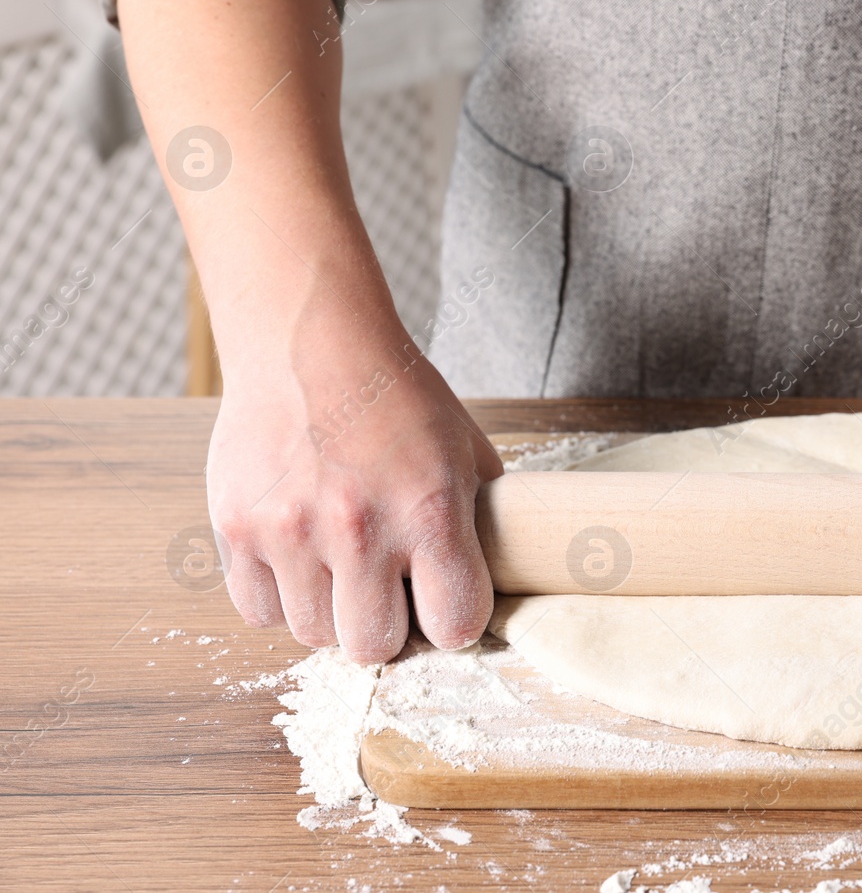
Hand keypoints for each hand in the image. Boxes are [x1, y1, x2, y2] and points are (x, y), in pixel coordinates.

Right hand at [206, 324, 502, 663]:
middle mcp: (358, 528)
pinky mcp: (236, 529)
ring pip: (312, 635)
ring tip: (342, 562)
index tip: (445, 601)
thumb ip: (480, 520)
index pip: (454, 625)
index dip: (454, 620)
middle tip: (387, 589)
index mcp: (429, 510)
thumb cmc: (396, 396)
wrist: (311, 341)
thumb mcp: (464, 449)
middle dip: (386, 626)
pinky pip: (259, 611)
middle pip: (373, 647)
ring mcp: (289, 532)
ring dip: (331, 610)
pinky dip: (282, 597)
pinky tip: (301, 557)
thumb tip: (497, 576)